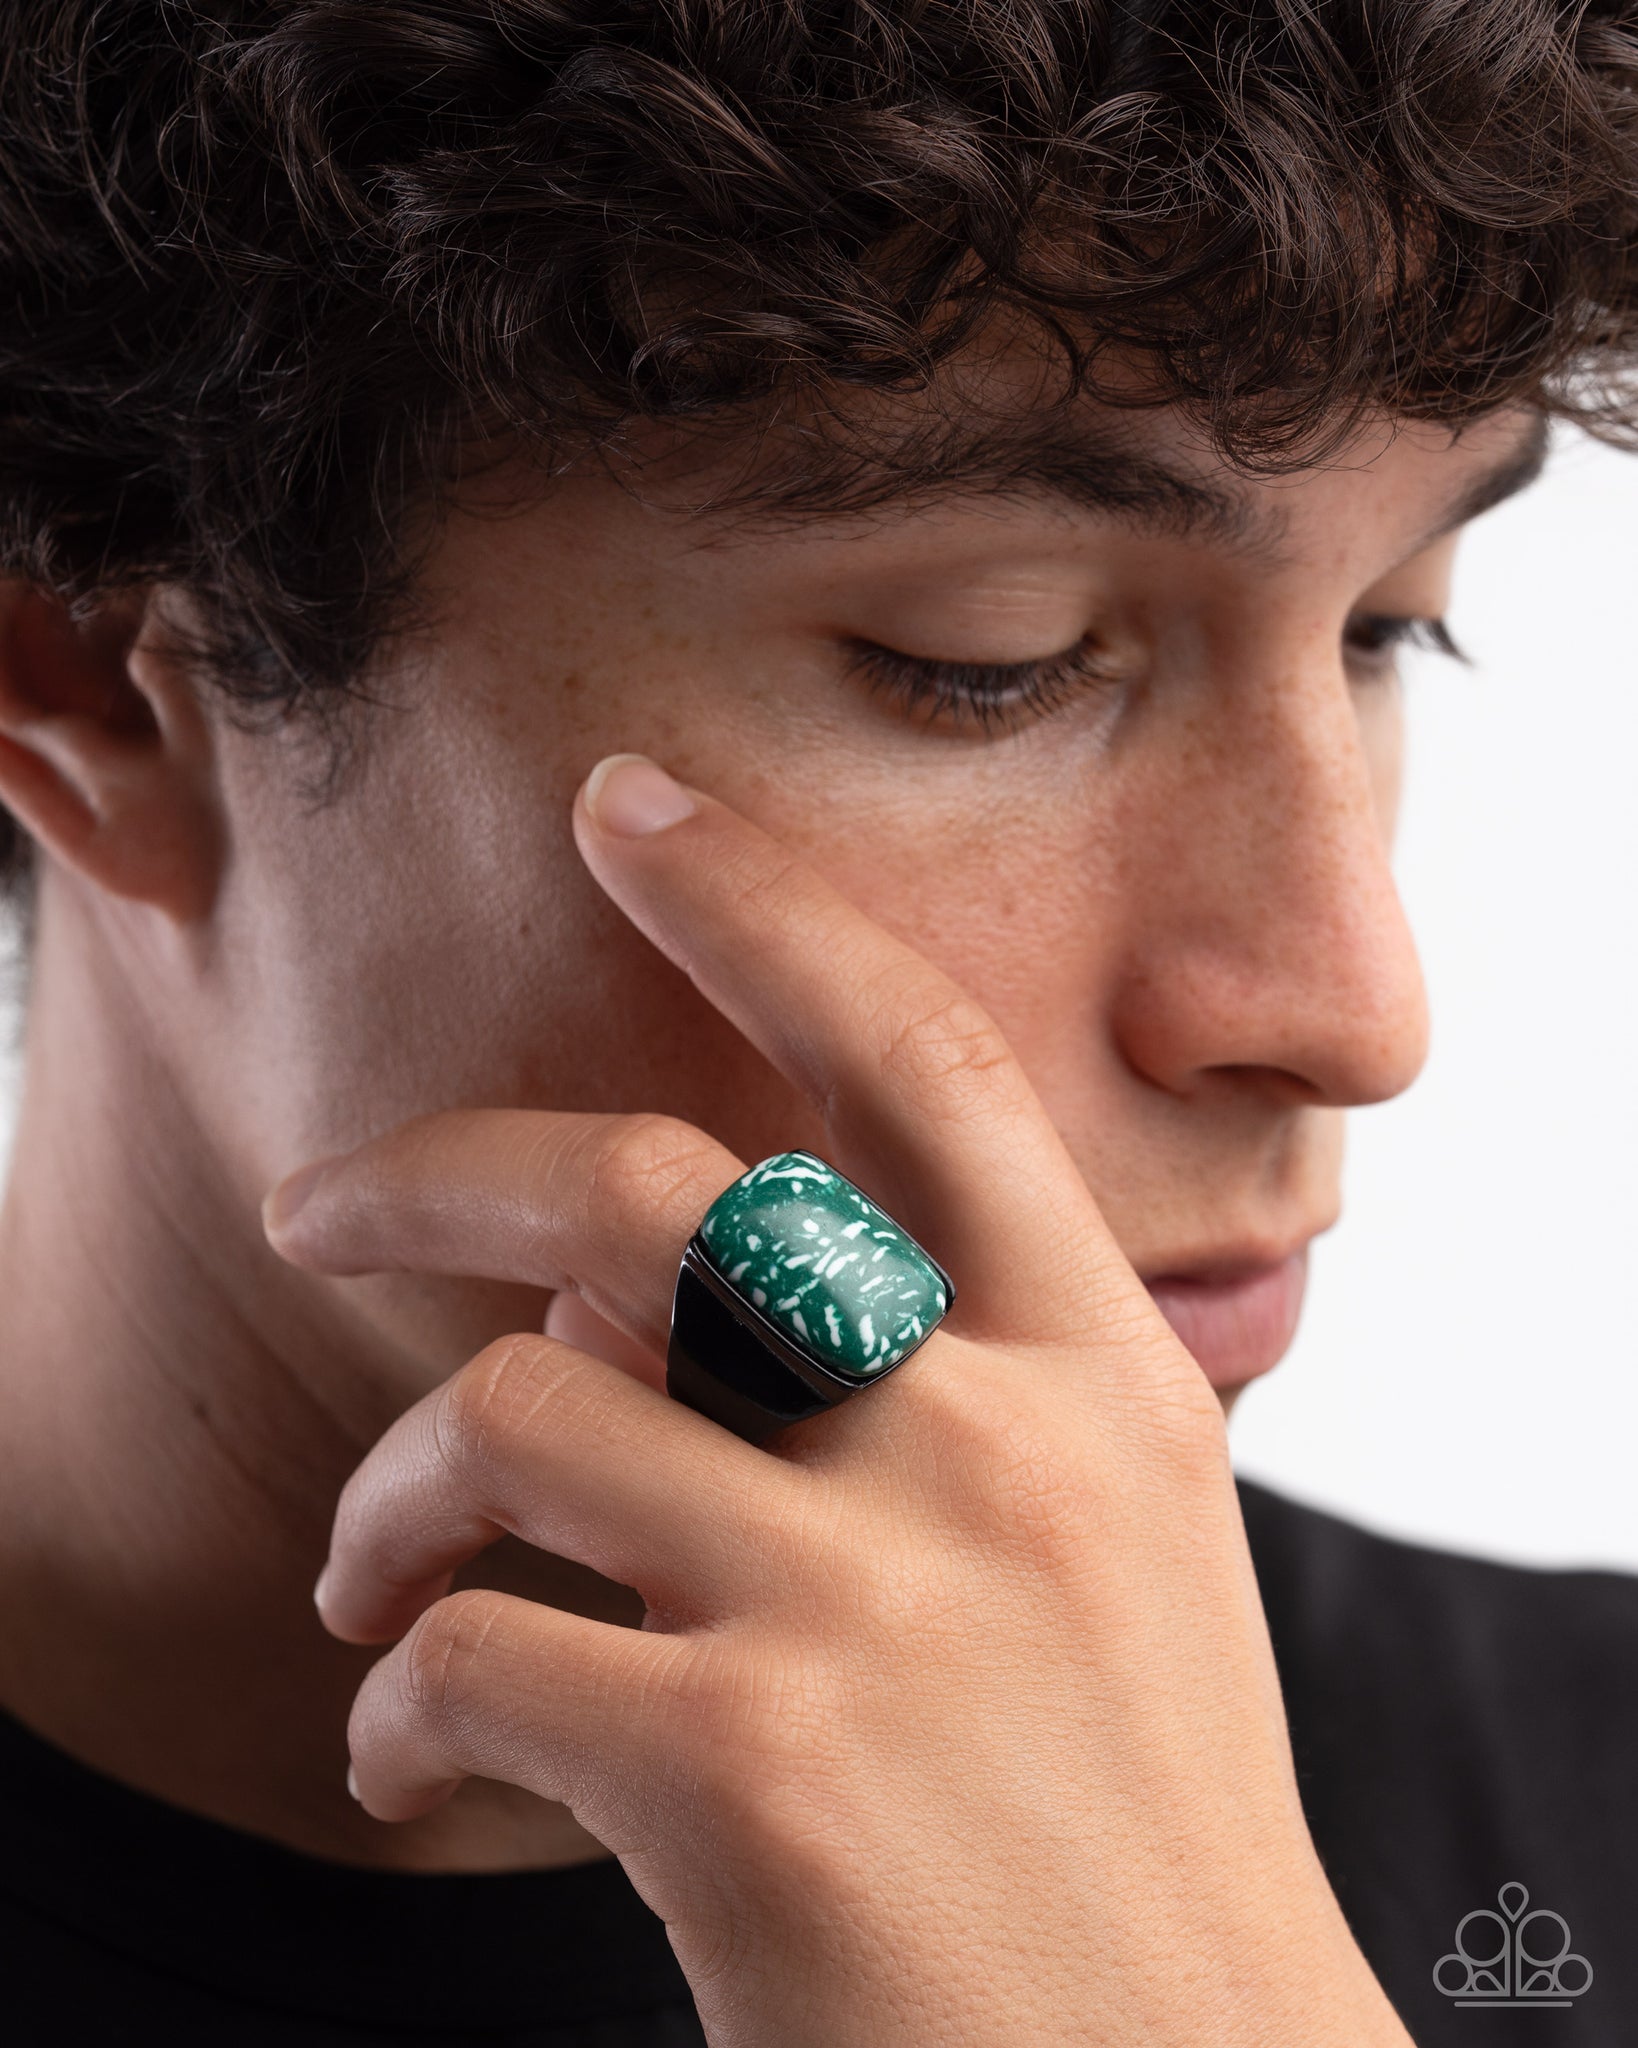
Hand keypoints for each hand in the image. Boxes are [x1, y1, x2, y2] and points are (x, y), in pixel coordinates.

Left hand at [265, 754, 1408, 2047]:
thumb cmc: (1120, 1820)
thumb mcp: (1102, 1556)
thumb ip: (936, 1396)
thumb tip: (663, 1306)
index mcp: (1100, 1375)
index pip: (923, 1063)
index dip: (766, 901)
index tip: (631, 802)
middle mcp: (993, 1447)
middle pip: (651, 1194)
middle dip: (435, 1169)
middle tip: (315, 1200)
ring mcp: (872, 1601)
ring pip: (514, 1413)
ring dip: (389, 1490)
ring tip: (365, 1583)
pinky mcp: (747, 1771)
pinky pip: (468, 1645)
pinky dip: (396, 1689)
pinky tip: (411, 1748)